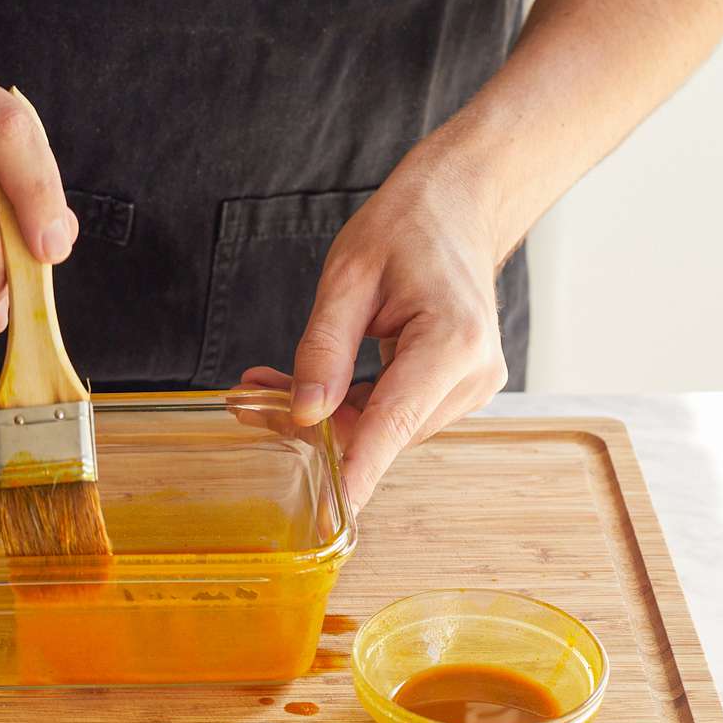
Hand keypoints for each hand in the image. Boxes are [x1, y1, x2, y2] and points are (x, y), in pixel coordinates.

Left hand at [248, 158, 508, 510]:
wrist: (459, 206)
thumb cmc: (409, 227)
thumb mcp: (348, 276)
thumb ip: (323, 349)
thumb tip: (304, 414)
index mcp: (452, 342)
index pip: (393, 424)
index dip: (356, 472)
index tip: (331, 516)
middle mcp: (472, 375)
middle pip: (379, 430)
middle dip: (313, 424)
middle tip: (250, 398)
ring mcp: (469, 386)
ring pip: (381, 427)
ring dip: (325, 414)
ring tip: (267, 384)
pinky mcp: (455, 388)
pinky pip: (392, 413)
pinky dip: (347, 405)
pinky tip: (304, 387)